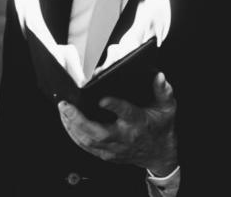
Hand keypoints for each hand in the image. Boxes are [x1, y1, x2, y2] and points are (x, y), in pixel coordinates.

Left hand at [58, 72, 177, 175]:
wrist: (159, 154)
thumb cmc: (161, 127)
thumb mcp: (167, 107)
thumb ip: (163, 91)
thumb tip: (159, 76)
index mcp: (139, 123)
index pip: (126, 113)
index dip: (114, 106)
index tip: (101, 98)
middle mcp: (124, 137)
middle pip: (99, 133)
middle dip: (79, 120)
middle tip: (66, 105)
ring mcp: (114, 148)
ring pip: (88, 141)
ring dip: (72, 126)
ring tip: (62, 109)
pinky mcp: (106, 154)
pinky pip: (86, 146)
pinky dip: (73, 134)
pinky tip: (66, 121)